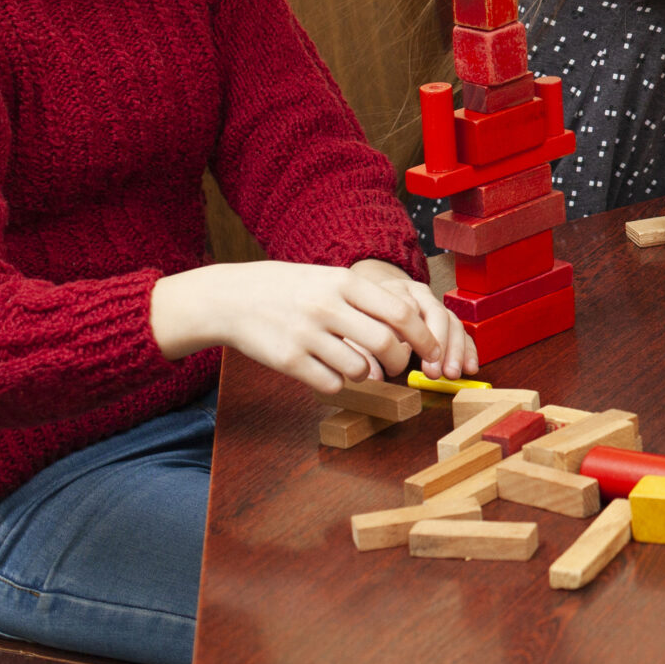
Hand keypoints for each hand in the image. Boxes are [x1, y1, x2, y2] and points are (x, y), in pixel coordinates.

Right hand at [149, 257, 472, 392]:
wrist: (230, 298)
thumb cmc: (289, 289)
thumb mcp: (329, 279)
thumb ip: (365, 300)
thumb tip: (410, 326)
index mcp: (344, 282)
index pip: (401, 312)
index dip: (425, 337)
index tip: (435, 350)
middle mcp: (327, 307)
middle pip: (386, 344)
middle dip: (402, 362)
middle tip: (401, 367)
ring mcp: (306, 335)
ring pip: (360, 368)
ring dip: (367, 373)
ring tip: (356, 364)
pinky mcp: (288, 361)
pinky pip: (331, 383)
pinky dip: (338, 383)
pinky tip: (328, 370)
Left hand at [347, 260, 472, 380]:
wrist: (371, 293)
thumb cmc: (363, 316)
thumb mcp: (355, 330)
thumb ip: (362, 352)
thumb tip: (373, 378)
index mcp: (391, 292)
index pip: (405, 309)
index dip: (407, 337)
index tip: (403, 363)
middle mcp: (416, 293)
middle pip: (435, 313)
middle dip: (438, 344)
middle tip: (434, 371)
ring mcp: (433, 303)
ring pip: (452, 321)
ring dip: (455, 350)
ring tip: (451, 374)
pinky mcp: (445, 314)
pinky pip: (461, 329)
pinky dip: (468, 349)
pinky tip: (470, 367)